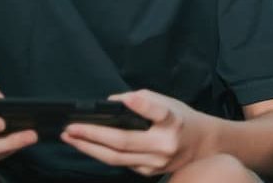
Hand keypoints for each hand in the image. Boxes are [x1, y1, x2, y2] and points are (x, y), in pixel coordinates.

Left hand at [61, 89, 213, 176]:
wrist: (201, 144)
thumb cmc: (180, 119)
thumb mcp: (167, 102)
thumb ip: (142, 100)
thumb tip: (111, 103)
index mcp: (174, 121)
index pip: (158, 112)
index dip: (142, 106)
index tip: (126, 99)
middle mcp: (166, 144)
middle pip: (124, 142)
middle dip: (93, 135)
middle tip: (72, 128)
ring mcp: (157, 162)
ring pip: (116, 158)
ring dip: (89, 148)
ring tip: (71, 138)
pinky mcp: (149, 172)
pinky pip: (121, 164)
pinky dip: (101, 155)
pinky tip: (87, 146)